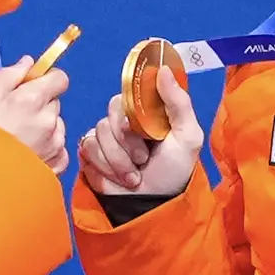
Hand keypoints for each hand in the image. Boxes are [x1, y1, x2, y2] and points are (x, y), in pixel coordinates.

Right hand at [0, 56, 69, 174]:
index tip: (35, 87)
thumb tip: (28, 62)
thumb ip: (10, 75)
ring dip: (46, 128)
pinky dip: (50, 149)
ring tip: (21, 139)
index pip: (60, 78)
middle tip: (19, 117)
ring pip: (58, 126)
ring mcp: (55, 143)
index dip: (49, 80)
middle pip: (55, 103)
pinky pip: (60, 149)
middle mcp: (50, 120)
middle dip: (41, 106)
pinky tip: (31, 153)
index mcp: (34, 99)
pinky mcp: (57, 163)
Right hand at [78, 66, 202, 195]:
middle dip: (127, 142)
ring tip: (134, 175)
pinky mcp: (90, 154)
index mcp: (146, 111)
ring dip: (118, 161)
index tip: (143, 132)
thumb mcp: (188, 136)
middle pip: (111, 114)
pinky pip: (87, 149)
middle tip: (142, 159)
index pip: (128, 94)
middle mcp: (124, 120)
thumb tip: (163, 70)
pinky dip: (105, 168)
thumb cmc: (174, 170)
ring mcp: (106, 137)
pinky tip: (120, 179)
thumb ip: (178, 102)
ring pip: (98, 134)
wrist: (152, 205)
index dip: (133, 114)